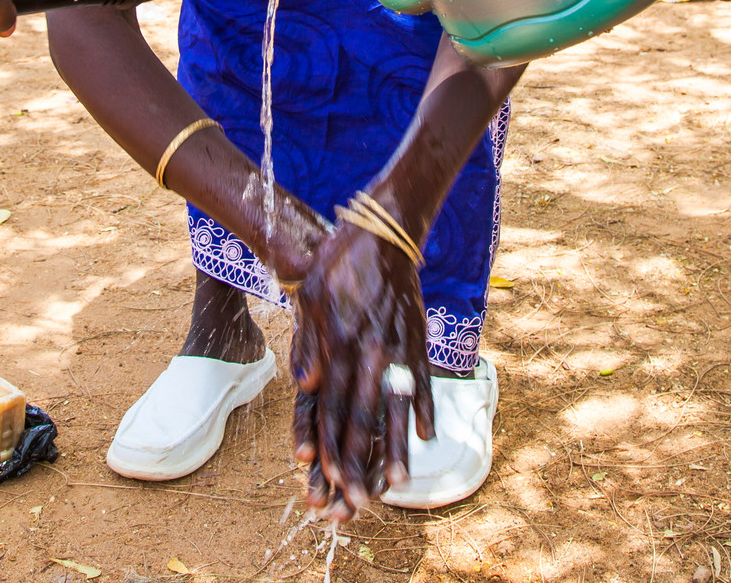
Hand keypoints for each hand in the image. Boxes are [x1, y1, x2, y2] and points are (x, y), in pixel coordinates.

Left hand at [289, 218, 432, 521]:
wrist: (384, 228)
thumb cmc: (339, 262)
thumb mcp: (310, 296)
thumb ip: (307, 343)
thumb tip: (304, 385)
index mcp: (336, 343)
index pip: (330, 406)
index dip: (328, 446)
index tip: (328, 480)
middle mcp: (367, 350)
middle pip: (361, 417)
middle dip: (358, 462)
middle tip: (356, 503)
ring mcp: (396, 346)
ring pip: (395, 407)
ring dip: (395, 448)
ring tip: (397, 485)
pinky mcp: (417, 337)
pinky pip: (421, 380)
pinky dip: (423, 409)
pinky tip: (427, 436)